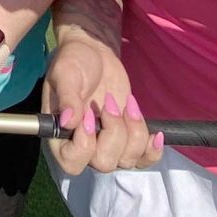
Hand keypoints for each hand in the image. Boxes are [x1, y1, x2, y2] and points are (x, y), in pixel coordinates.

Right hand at [43, 24, 162, 174]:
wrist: (94, 53)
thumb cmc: (73, 62)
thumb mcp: (65, 74)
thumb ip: (67, 97)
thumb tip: (68, 121)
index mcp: (61, 136)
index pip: (72, 162)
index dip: (85, 145)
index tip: (89, 115)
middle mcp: (84, 147)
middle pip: (104, 162)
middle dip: (114, 133)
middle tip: (110, 101)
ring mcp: (108, 144)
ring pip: (127, 160)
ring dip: (134, 133)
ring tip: (128, 103)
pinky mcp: (128, 139)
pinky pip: (144, 159)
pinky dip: (152, 150)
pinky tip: (156, 134)